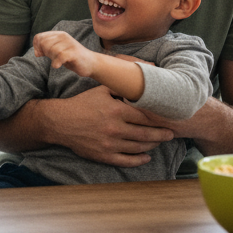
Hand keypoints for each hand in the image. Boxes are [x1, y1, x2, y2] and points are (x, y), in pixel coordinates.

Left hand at [32, 30, 97, 77]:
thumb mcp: (57, 51)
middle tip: (54, 57)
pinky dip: (56, 63)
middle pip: (44, 43)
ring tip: (59, 60)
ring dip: (52, 58)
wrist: (90, 63)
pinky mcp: (74, 53)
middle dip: (45, 53)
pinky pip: (59, 57)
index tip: (41, 54)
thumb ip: (46, 49)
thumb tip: (36, 53)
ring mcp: (69, 44)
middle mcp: (63, 36)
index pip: (39, 37)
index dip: (37, 46)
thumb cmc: (72, 57)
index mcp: (59, 34)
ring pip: (51, 50)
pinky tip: (57, 65)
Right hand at [43, 85, 172, 167]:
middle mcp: (115, 128)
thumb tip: (142, 71)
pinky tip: (146, 157)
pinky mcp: (104, 156)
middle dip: (161, 134)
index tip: (169, 118)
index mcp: (116, 111)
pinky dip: (139, 160)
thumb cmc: (82, 103)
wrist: (61, 122)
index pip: (145, 116)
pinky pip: (126, 160)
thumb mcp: (101, 90)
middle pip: (146, 133)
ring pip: (138, 147)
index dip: (159, 118)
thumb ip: (121, 85)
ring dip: (152, 145)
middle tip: (171, 133)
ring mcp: (110, 144)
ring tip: (160, 142)